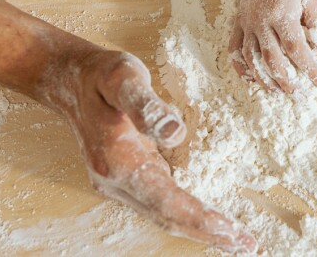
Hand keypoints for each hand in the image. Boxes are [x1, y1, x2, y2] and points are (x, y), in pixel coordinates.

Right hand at [41, 48, 256, 252]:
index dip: (199, 217)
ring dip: (199, 229)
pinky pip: (160, 204)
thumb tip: (176, 132)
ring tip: (235, 239)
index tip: (230, 229)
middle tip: (246, 244)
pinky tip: (209, 219)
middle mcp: (115, 181)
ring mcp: (118, 184)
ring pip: (163, 215)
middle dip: (207, 234)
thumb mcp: (122, 77)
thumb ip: (145, 104)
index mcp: (117, 160)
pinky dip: (187, 215)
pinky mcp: (125, 180)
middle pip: (166, 217)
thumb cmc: (100, 76)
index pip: (165, 200)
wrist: (70, 80)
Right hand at [228, 0, 316, 92]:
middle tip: (300, 96)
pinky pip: (234, 49)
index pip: (296, 48)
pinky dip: (241, 67)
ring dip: (264, 79)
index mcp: (281, 13)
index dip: (308, 68)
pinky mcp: (238, 22)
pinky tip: (253, 80)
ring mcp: (246, 22)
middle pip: (272, 59)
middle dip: (287, 81)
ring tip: (279, 93)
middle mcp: (260, 20)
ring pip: (251, 58)